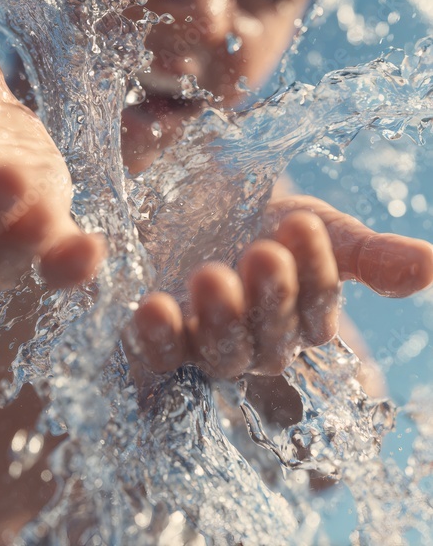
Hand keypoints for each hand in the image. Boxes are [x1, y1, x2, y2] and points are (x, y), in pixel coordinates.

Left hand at [130, 195, 432, 377]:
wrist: (194, 201)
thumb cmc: (261, 218)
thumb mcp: (316, 225)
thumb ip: (368, 252)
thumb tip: (432, 265)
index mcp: (303, 318)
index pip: (318, 309)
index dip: (314, 273)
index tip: (301, 224)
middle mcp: (258, 341)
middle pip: (270, 338)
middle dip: (269, 298)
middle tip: (262, 254)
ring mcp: (207, 343)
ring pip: (220, 352)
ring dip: (217, 320)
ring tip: (209, 277)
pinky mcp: (158, 340)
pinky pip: (159, 355)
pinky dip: (155, 337)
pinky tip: (151, 309)